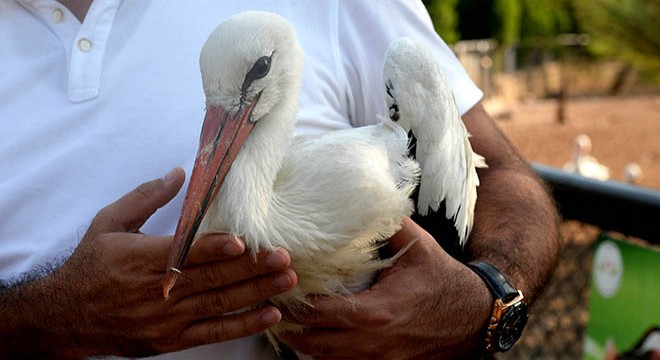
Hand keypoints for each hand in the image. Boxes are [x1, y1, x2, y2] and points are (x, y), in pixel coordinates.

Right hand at [1, 168, 296, 357]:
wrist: (66, 317)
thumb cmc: (91, 265)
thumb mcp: (108, 223)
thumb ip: (145, 198)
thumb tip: (179, 173)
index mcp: (141, 259)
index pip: (185, 253)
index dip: (215, 248)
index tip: (243, 241)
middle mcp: (157, 291)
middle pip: (211, 279)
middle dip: (251, 268)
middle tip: (283, 257)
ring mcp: (166, 319)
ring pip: (219, 305)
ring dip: (256, 293)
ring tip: (286, 281)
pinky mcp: (172, 339)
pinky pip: (213, 333)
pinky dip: (243, 326)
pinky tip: (269, 315)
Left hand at [280, 218, 491, 358]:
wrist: (474, 317)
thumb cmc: (443, 280)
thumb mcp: (419, 247)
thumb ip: (390, 224)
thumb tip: (368, 198)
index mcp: (376, 312)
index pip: (319, 313)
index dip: (295, 303)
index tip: (281, 287)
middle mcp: (372, 342)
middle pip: (313, 344)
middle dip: (290, 328)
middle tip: (275, 306)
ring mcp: (378, 358)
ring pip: (325, 359)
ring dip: (305, 342)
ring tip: (290, 322)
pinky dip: (327, 352)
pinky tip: (320, 335)